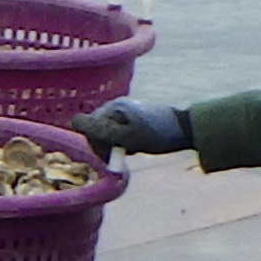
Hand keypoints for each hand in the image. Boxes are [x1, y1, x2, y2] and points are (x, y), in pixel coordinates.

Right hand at [74, 98, 190, 157]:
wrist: (188, 129)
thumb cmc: (158, 134)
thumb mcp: (127, 136)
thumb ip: (99, 130)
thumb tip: (73, 122)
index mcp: (112, 107)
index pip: (84, 125)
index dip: (91, 142)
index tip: (107, 153)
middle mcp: (115, 105)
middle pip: (94, 129)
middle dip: (103, 145)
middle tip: (122, 154)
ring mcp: (124, 111)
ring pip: (105, 132)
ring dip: (113, 145)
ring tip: (131, 151)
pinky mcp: (132, 117)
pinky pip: (116, 132)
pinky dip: (121, 142)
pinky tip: (134, 147)